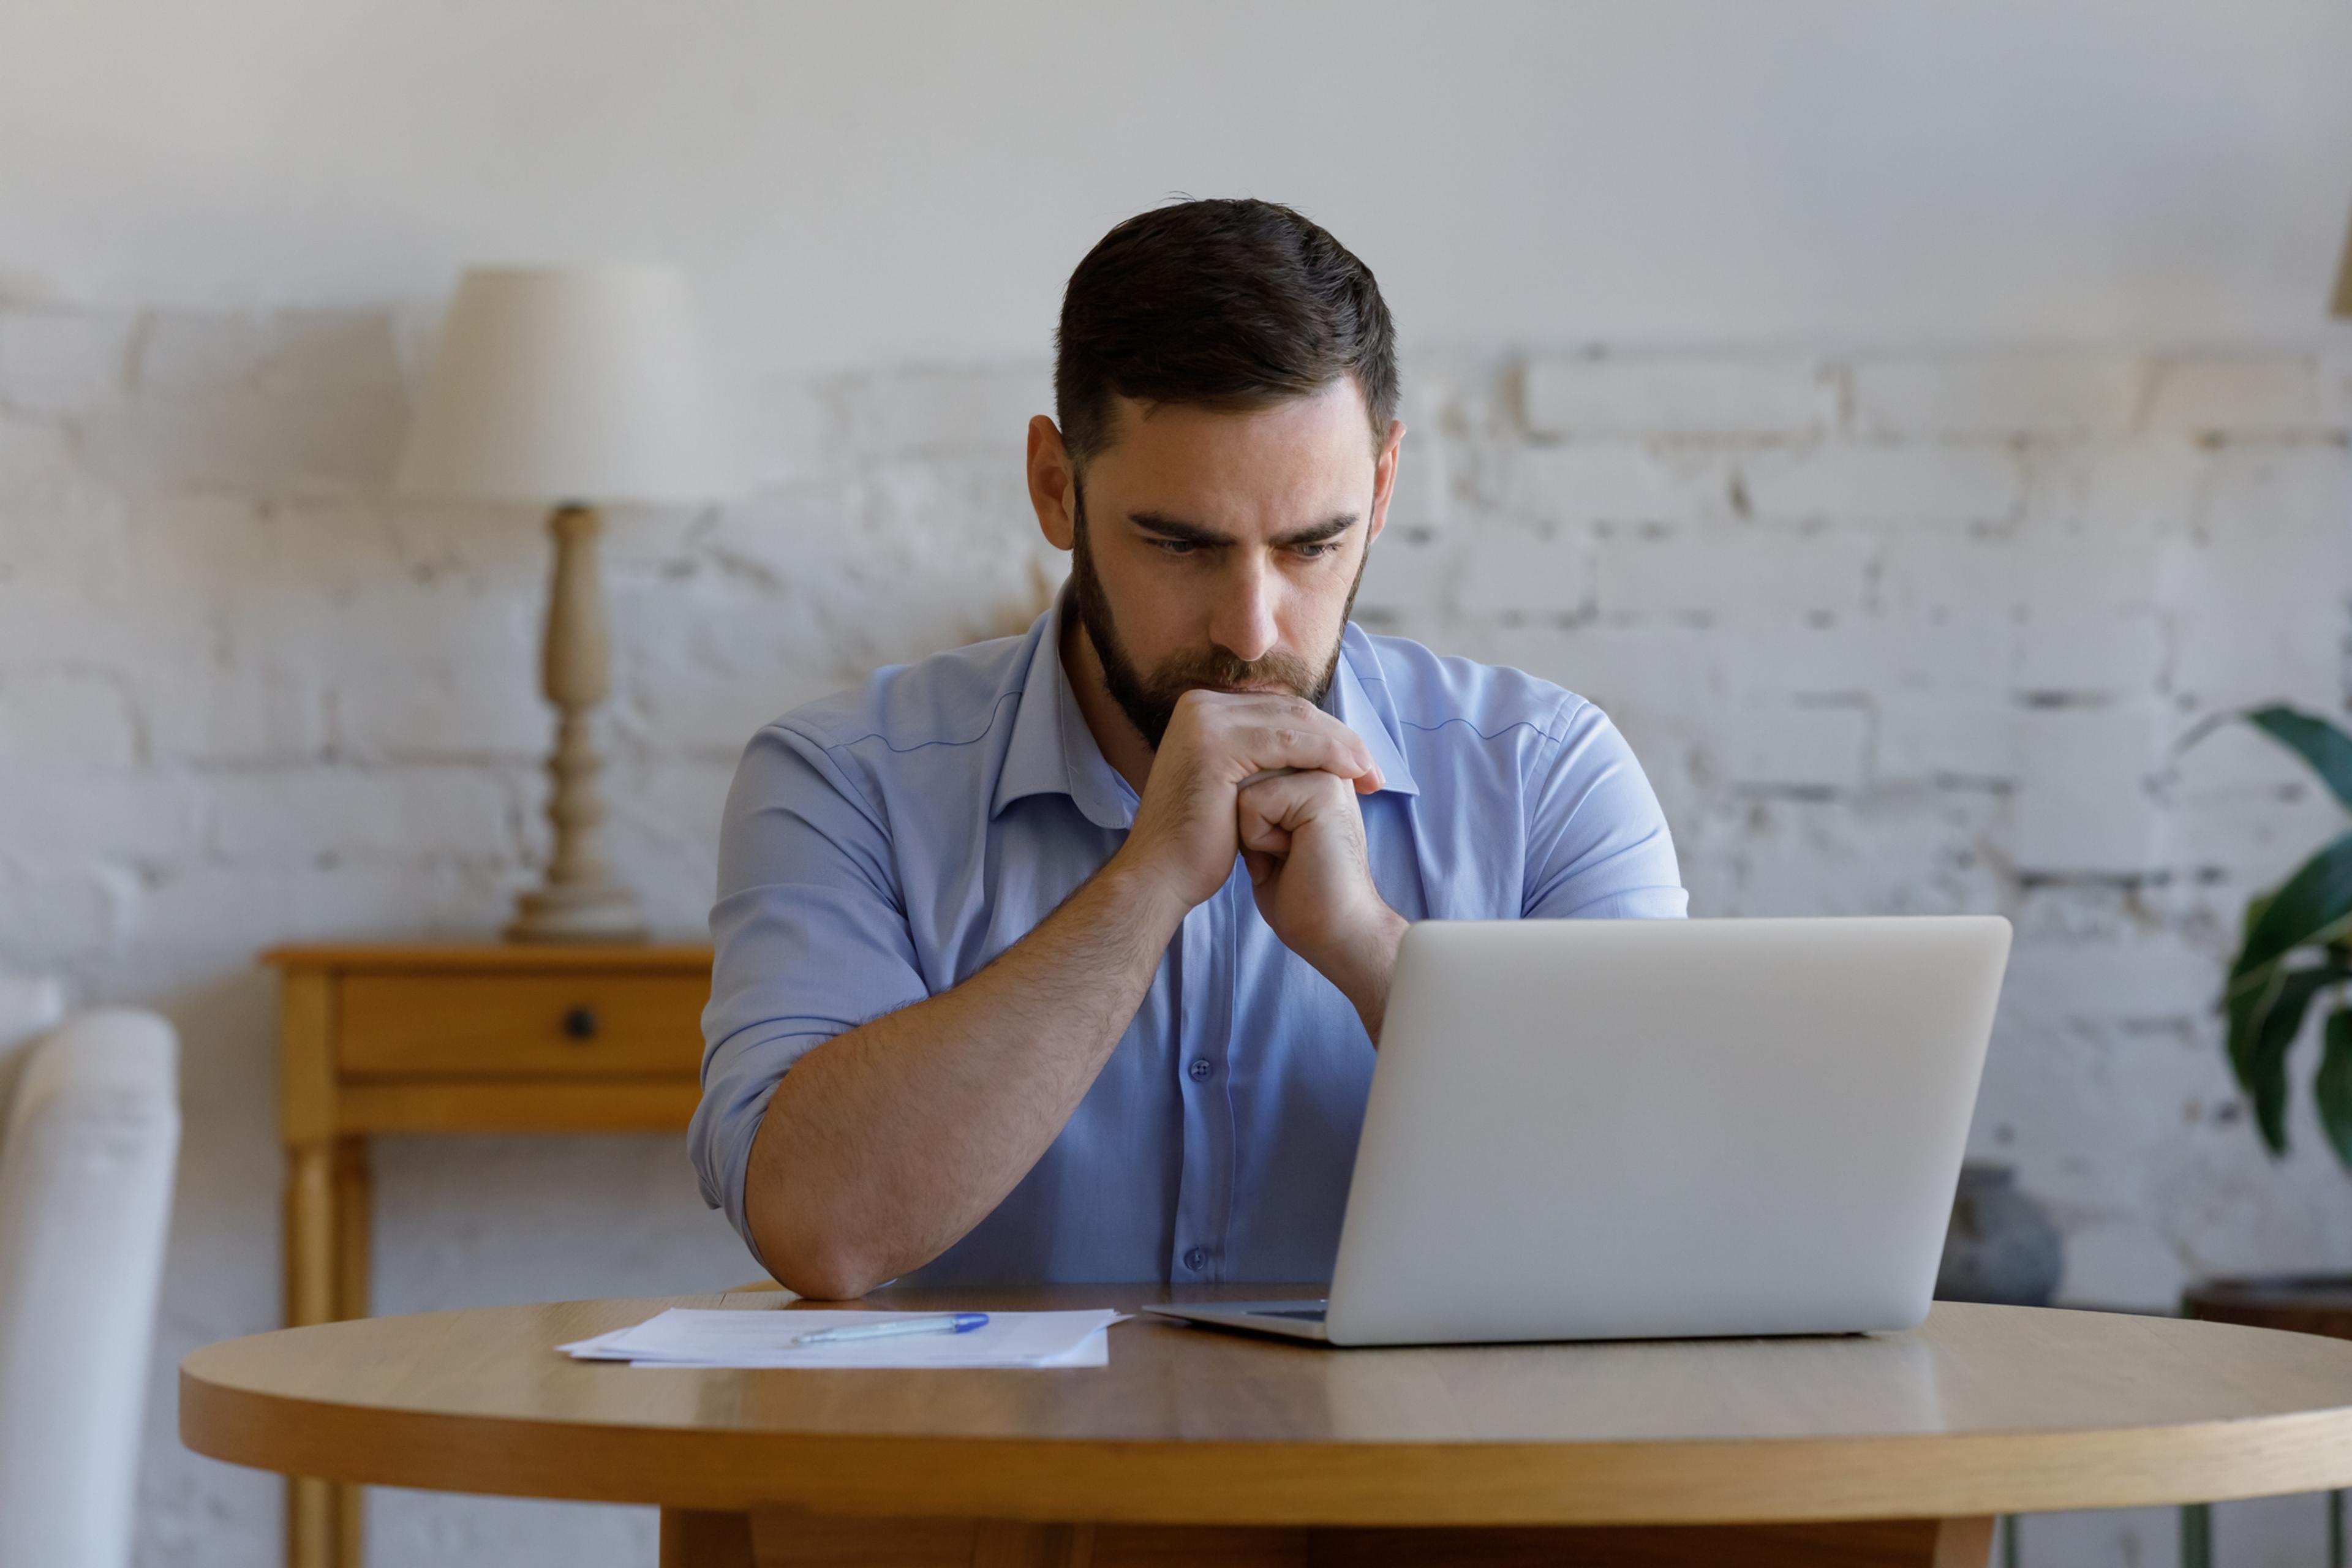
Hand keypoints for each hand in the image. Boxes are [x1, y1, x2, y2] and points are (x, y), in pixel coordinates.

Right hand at [1115, 690, 1382, 912]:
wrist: (1160, 875)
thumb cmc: (1199, 842)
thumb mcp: (1234, 786)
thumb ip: (1259, 757)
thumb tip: (1306, 744)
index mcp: (1203, 708)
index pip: (1280, 709)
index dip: (1326, 732)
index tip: (1359, 763)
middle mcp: (1200, 704)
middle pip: (1291, 710)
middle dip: (1340, 738)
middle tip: (1373, 769)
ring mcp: (1205, 720)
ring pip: (1295, 722)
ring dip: (1341, 745)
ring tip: (1370, 773)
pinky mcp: (1216, 742)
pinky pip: (1288, 741)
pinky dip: (1325, 753)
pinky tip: (1351, 772)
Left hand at [1237, 769, 1407, 1040]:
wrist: (1335, 932)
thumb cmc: (1302, 896)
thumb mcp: (1271, 836)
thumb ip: (1260, 800)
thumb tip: (1228, 778)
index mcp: (1317, 776)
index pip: (1251, 769)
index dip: (1247, 816)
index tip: (1286, 850)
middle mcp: (1326, 769)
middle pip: (1246, 771)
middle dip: (1248, 819)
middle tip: (1288, 854)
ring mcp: (1328, 776)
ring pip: (1246, 785)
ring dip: (1253, 829)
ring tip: (1290, 854)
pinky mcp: (1323, 791)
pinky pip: (1253, 801)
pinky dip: (1258, 838)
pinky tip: (1292, 855)